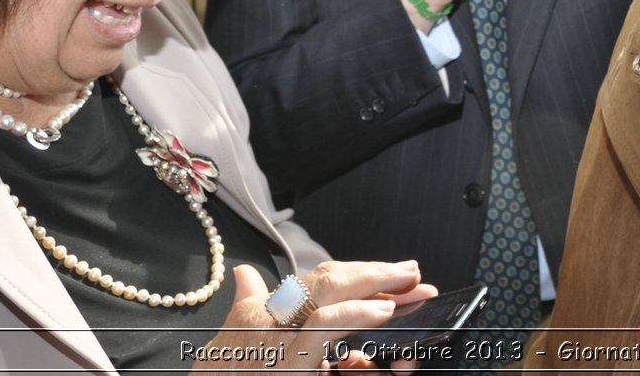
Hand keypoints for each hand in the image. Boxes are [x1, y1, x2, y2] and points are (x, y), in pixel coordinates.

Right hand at [193, 260, 434, 371]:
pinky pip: (324, 327)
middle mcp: (271, 312)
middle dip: (376, 274)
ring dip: (373, 286)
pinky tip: (382, 311)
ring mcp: (279, 333)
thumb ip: (251, 301)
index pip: (322, 279)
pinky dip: (355, 314)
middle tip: (413, 273)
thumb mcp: (237, 335)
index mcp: (267, 306)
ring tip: (408, 286)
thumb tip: (245, 273)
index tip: (395, 273)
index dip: (360, 272)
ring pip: (330, 292)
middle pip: (331, 279)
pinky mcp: (287, 358)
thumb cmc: (226, 371)